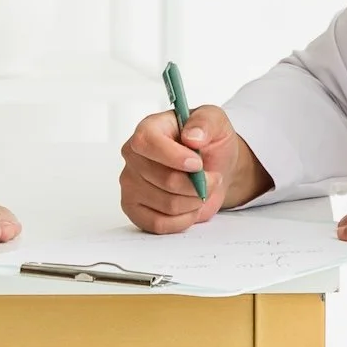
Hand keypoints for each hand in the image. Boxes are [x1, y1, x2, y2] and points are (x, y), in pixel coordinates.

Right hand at [117, 104, 269, 234]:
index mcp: (148, 128)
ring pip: (167, 204)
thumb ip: (206, 122)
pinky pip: (159, 224)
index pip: (147, 142)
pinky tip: (189, 207)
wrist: (212, 167)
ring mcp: (130, 183)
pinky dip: (183, 220)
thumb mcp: (216, 121)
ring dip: (194, 201)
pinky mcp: (133, 208)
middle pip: (164, 180)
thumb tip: (192, 137)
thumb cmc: (209, 143)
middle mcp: (133, 156)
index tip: (198, 164)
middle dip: (197, 185)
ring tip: (201, 191)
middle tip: (212, 178)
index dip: (173, 156)